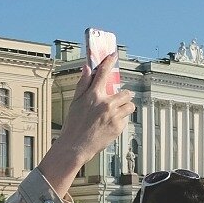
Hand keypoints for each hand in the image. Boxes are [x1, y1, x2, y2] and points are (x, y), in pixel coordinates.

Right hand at [39, 53, 134, 193]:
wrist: (75, 147)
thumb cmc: (73, 125)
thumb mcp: (75, 102)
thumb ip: (83, 84)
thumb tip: (87, 68)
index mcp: (93, 95)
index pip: (103, 73)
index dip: (109, 61)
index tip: (113, 55)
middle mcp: (105, 104)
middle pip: (125, 93)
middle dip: (123, 96)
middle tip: (118, 100)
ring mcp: (113, 116)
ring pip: (130, 106)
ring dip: (125, 107)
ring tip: (115, 113)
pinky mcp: (118, 128)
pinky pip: (126, 119)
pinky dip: (121, 120)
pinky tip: (110, 125)